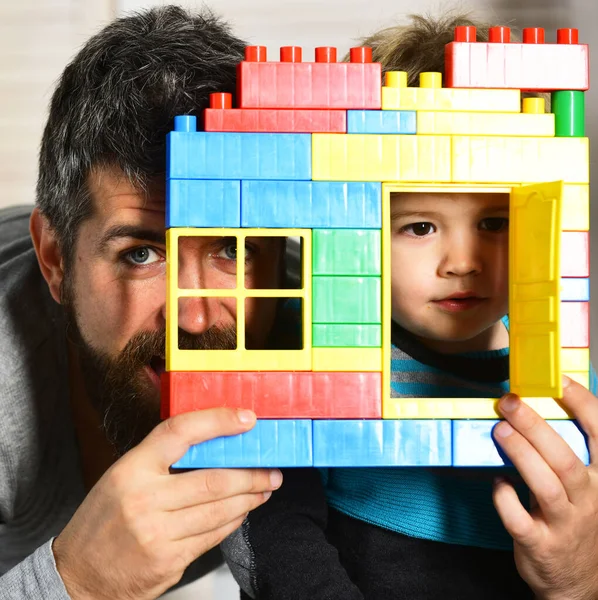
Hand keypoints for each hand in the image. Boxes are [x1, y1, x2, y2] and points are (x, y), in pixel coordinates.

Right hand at [53, 408, 281, 599]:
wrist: (78, 576)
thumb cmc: (103, 521)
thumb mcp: (121, 478)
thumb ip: (161, 461)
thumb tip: (213, 444)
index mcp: (131, 469)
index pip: (180, 432)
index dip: (217, 421)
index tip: (246, 419)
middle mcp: (145, 499)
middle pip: (213, 479)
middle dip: (251, 474)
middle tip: (271, 469)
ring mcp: (158, 533)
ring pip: (219, 509)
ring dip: (249, 498)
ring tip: (264, 489)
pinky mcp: (169, 560)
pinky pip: (213, 535)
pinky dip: (233, 521)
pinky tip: (242, 512)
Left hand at [492, 376, 597, 599]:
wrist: (575, 581)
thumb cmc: (574, 519)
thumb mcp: (584, 487)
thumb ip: (566, 452)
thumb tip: (533, 408)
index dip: (583, 405)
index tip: (559, 382)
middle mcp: (588, 500)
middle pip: (566, 459)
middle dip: (537, 428)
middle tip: (510, 403)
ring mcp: (564, 524)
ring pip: (546, 486)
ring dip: (521, 455)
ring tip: (499, 431)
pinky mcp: (538, 544)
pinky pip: (519, 518)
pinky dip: (505, 497)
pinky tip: (497, 481)